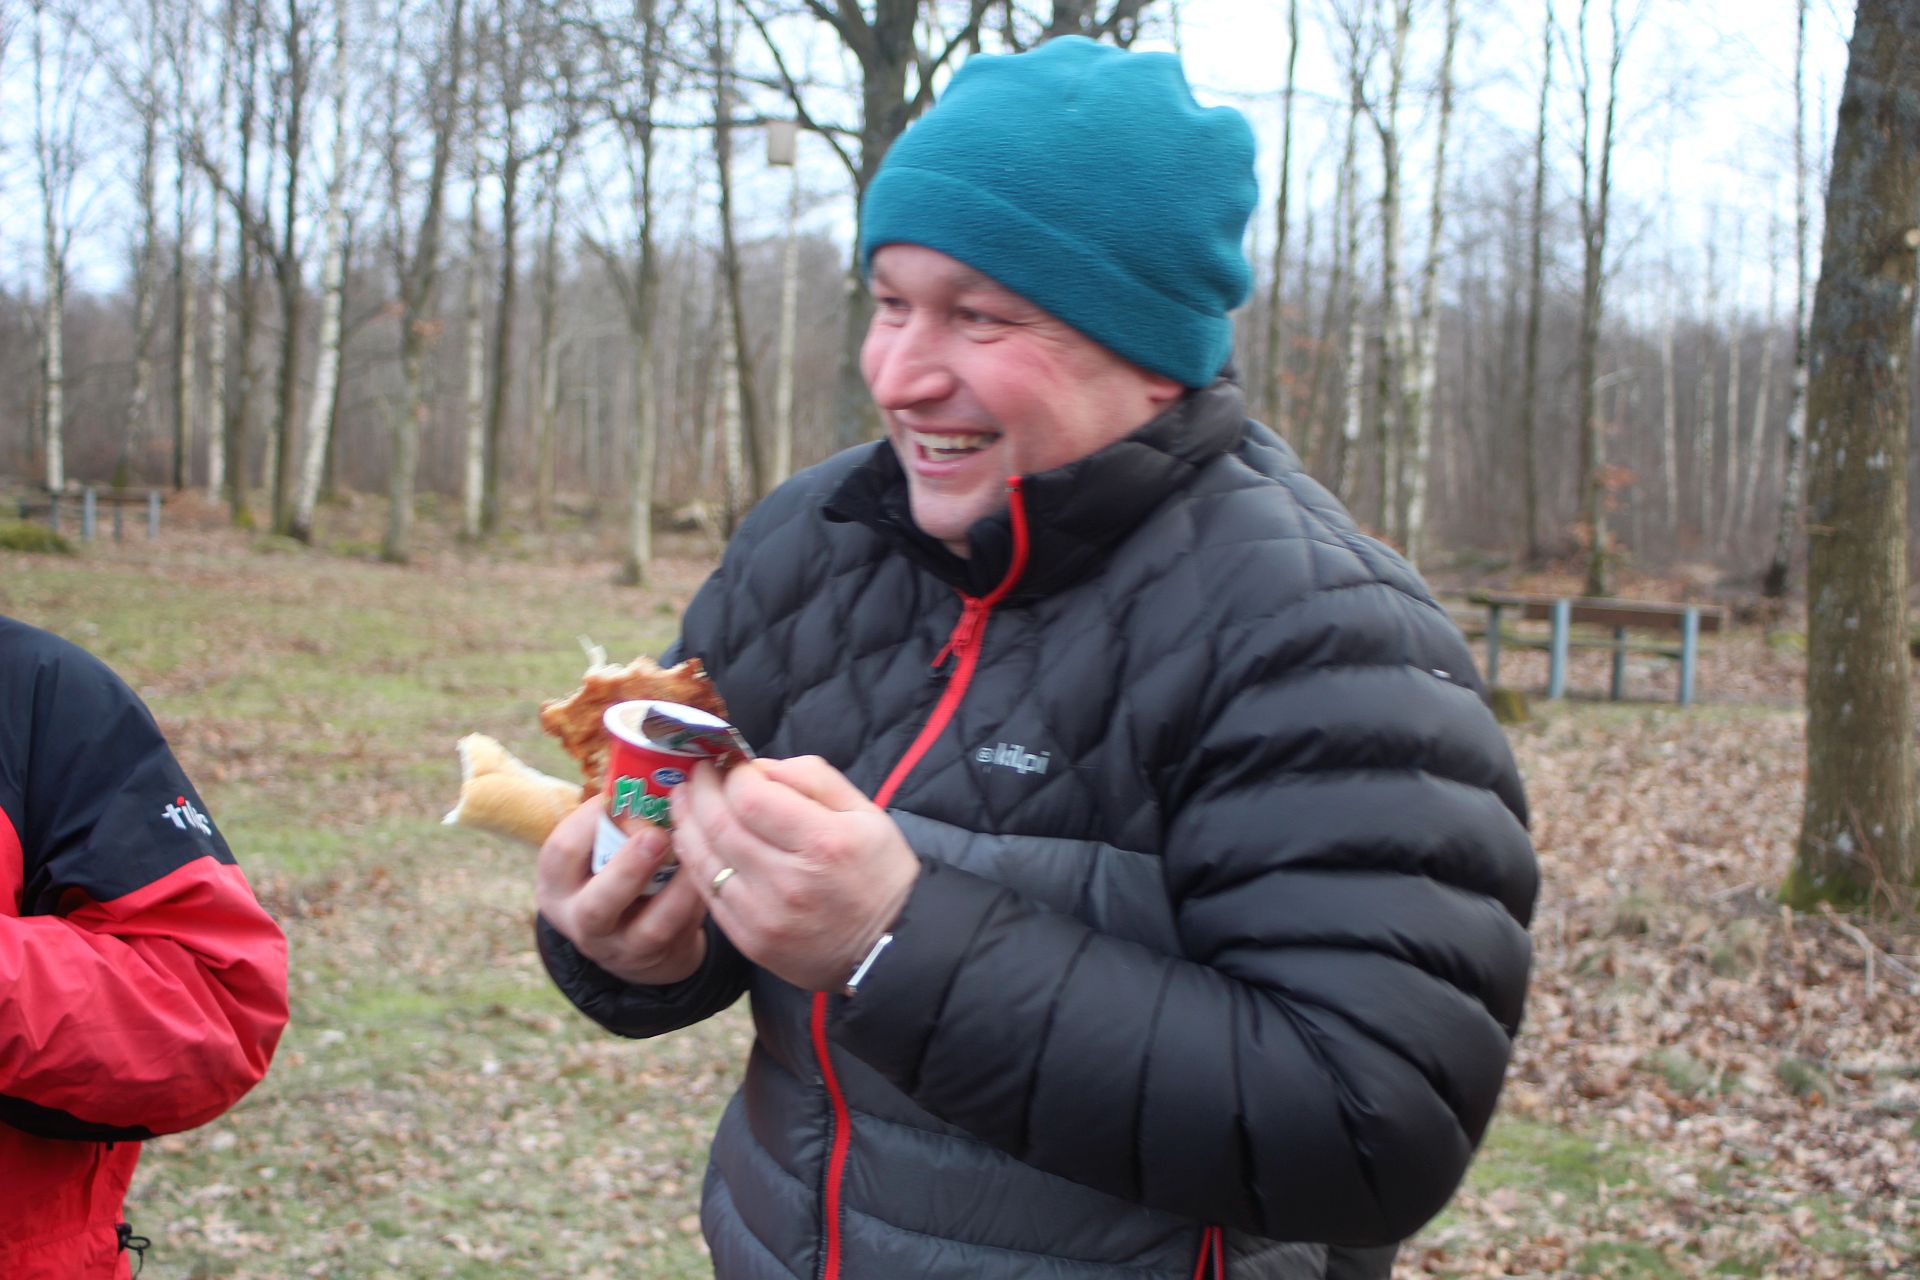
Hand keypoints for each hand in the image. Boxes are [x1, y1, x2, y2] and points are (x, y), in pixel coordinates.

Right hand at [535, 797, 708, 984]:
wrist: (632, 940)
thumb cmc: (615, 871)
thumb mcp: (598, 849)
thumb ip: (614, 818)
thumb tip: (654, 761)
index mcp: (558, 883)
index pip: (562, 852)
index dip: (591, 821)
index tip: (624, 793)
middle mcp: (581, 920)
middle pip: (597, 904)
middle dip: (629, 868)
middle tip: (656, 835)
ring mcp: (621, 947)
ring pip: (650, 927)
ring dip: (679, 886)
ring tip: (697, 851)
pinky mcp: (658, 958)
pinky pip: (684, 930)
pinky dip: (699, 897)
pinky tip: (713, 868)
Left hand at [669, 756, 919, 992]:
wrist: (887, 950)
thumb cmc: (879, 874)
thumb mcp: (866, 813)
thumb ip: (814, 779)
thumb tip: (761, 767)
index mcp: (822, 842)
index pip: (752, 798)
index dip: (735, 774)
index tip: (736, 764)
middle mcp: (788, 881)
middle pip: (720, 824)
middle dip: (702, 789)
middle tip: (699, 772)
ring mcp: (764, 915)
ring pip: (704, 859)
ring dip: (687, 821)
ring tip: (685, 798)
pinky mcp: (750, 940)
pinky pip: (708, 894)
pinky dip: (694, 860)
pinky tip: (693, 839)